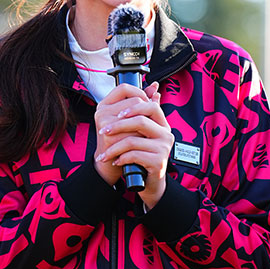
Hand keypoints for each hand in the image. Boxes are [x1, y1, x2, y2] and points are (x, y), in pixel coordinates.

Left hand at [94, 82, 173, 207]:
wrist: (148, 181)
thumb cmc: (141, 155)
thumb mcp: (139, 133)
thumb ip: (140, 112)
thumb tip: (150, 86)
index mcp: (162, 123)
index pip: (150, 105)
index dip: (131, 106)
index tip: (115, 114)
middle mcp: (166, 133)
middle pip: (140, 120)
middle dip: (118, 125)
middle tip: (103, 131)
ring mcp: (164, 148)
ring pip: (133, 140)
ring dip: (114, 148)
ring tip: (106, 153)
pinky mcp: (159, 162)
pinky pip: (134, 155)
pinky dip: (121, 158)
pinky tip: (116, 161)